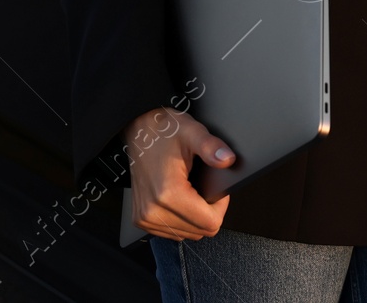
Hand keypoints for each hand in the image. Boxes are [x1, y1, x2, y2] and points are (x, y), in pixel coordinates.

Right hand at [122, 107, 236, 240]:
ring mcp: (145, 218)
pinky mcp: (140, 219)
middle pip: (200, 232)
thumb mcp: (192, 132)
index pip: (210, 223)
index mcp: (167, 193)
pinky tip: (180, 199)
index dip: (221, 206)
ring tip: (191, 191)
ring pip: (187, 234)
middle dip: (208, 212)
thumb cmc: (164, 131)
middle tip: (204, 187)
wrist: (138, 131)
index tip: (216, 189)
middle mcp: (153, 211)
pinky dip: (181, 220)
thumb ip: (211, 147)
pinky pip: (172, 232)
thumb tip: (228, 160)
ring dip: (194, 217)